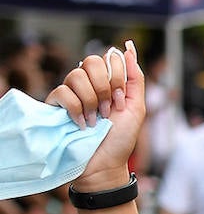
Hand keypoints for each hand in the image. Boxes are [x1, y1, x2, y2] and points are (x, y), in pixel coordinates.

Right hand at [44, 43, 145, 189]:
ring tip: (95, 119)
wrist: (104, 164)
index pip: (108, 58)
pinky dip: (76, 109)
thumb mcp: (136, 108)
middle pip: (91, 61)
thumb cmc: (120, 139)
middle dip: (105, 87)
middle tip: (108, 109)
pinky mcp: (56, 105)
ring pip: (76, 75)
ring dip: (91, 100)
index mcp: (108, 82)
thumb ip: (135, 78)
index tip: (120, 100)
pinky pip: (62, 92)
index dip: (117, 77)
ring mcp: (71, 93)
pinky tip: (82, 124)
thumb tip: (128, 48)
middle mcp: (88, 84)